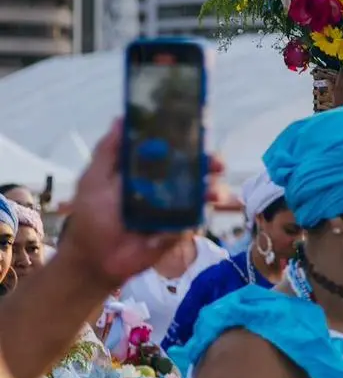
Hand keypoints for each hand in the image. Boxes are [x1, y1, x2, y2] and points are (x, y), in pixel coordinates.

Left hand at [55, 120, 226, 291]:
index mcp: (147, 171)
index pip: (173, 151)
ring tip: (212, 193)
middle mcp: (165, 187)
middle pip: (195, 171)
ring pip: (202, 195)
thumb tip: (121, 118)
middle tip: (216, 164)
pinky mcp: (179, 230)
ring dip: (213, 190)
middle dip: (210, 164)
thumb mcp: (94, 179)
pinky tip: (199, 214)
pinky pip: (196, 220)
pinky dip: (199, 216)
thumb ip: (108, 151)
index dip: (189, 142)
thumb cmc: (91, 216)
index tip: (200, 132)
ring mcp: (175, 209)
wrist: (94, 258)